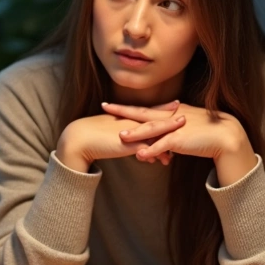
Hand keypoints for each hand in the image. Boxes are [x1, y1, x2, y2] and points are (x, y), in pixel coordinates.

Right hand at [56, 101, 177, 171]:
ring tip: (181, 142)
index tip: (176, 104)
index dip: (163, 109)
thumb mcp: (111, 131)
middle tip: (186, 117)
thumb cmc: (92, 134)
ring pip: (153, 135)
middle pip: (154, 120)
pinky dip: (154, 154)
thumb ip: (123, 133)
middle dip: (171, 120)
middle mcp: (130, 123)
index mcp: (127, 117)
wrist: (79, 138)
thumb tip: (131, 137)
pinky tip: (162, 160)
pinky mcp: (126, 145)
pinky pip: (144, 149)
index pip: (148, 112)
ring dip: (167, 138)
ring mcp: (129, 133)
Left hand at [102, 101, 257, 184]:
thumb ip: (175, 128)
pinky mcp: (183, 140)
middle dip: (124, 111)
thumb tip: (164, 135)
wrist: (228, 136)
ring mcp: (177, 128)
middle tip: (106, 106)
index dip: (131, 107)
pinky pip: (164, 146)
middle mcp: (173, 116)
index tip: (114, 105)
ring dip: (135, 133)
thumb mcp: (189, 126)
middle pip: (144, 113)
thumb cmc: (209, 132)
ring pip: (152, 129)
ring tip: (119, 136)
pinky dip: (152, 150)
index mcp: (173, 112)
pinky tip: (140, 155)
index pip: (148, 109)